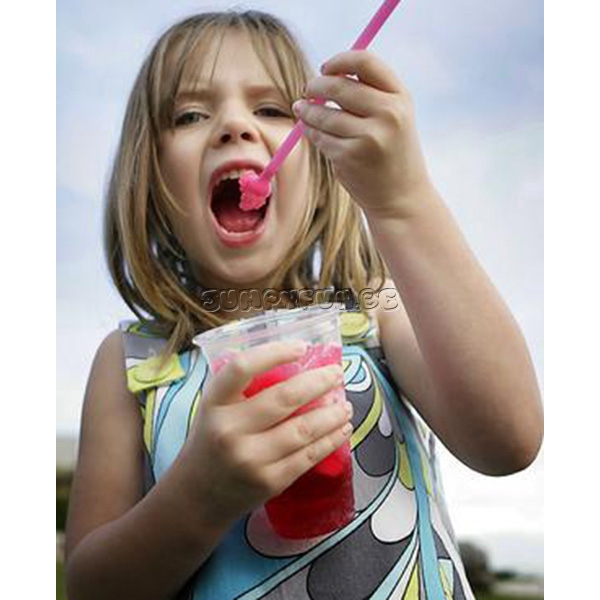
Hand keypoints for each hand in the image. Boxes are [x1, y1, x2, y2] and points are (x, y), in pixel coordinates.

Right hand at [180, 342, 352, 526]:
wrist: (196, 497)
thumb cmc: (211, 442)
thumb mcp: (214, 408)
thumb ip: (241, 386)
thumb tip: (290, 359)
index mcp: (214, 404)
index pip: (242, 368)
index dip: (274, 352)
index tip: (301, 347)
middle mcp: (229, 430)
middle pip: (284, 398)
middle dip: (319, 382)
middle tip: (336, 373)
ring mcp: (251, 459)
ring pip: (303, 429)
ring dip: (332, 413)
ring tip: (345, 404)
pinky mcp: (270, 482)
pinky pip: (309, 456)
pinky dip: (331, 440)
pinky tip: (342, 429)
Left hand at [293, 50, 432, 219]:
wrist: (401, 197)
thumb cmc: (392, 152)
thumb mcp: (394, 117)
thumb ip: (370, 93)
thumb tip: (327, 73)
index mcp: (400, 98)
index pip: (365, 61)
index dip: (340, 60)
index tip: (325, 68)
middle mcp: (387, 114)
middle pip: (338, 85)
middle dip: (315, 85)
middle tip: (307, 90)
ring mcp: (368, 137)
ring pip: (323, 114)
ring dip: (306, 110)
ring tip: (302, 109)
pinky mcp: (349, 157)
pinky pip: (320, 137)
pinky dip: (312, 133)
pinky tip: (314, 132)